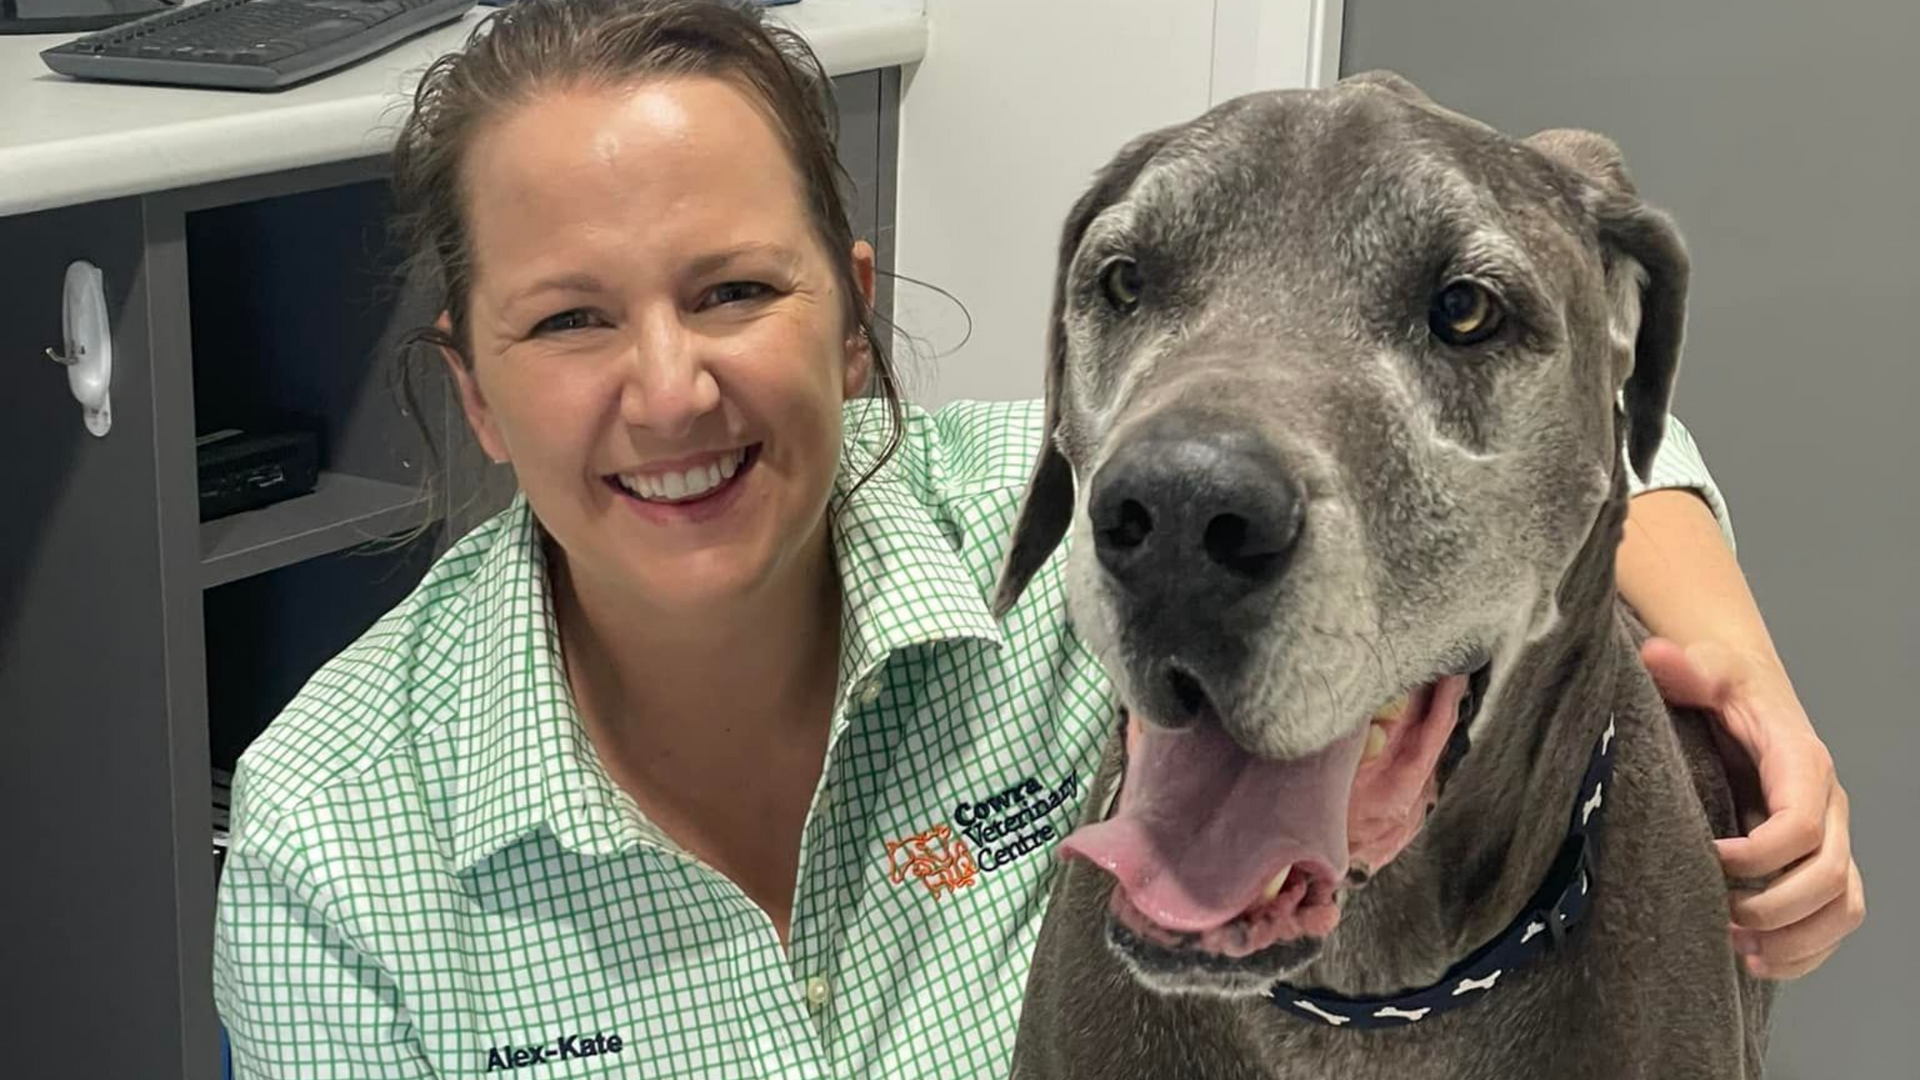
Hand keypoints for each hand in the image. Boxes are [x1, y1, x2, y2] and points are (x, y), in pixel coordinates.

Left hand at [1641, 637, 1865, 979]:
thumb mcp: (1703, 668)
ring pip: (1843, 907)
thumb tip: (1658, 657)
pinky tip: (1757, 960)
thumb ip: (1683, 667)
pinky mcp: (1820, 860)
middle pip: (1827, 877)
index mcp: (1802, 763)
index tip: (1709, 858)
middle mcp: (1827, 804)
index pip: (1800, 826)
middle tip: (1717, 915)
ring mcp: (1830, 837)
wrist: (1742, 690)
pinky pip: (1838, 918)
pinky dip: (1807, 949)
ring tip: (1737, 950)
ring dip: (1796, 940)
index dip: (1759, 856)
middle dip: (1774, 908)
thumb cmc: (1722, 682)